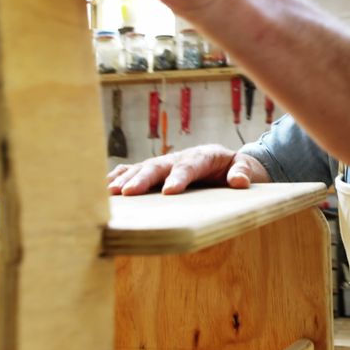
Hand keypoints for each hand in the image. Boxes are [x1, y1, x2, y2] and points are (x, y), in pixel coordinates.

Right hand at [107, 144, 270, 195]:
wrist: (227, 161)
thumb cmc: (235, 167)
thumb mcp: (245, 168)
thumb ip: (242, 172)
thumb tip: (239, 182)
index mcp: (202, 156)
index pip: (188, 166)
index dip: (178, 177)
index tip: (169, 191)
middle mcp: (179, 157)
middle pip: (159, 166)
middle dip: (143, 179)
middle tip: (128, 193)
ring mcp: (165, 162)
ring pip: (143, 168)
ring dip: (126, 179)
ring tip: (111, 192)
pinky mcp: (156, 170)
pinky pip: (135, 170)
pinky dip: (119, 176)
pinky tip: (104, 186)